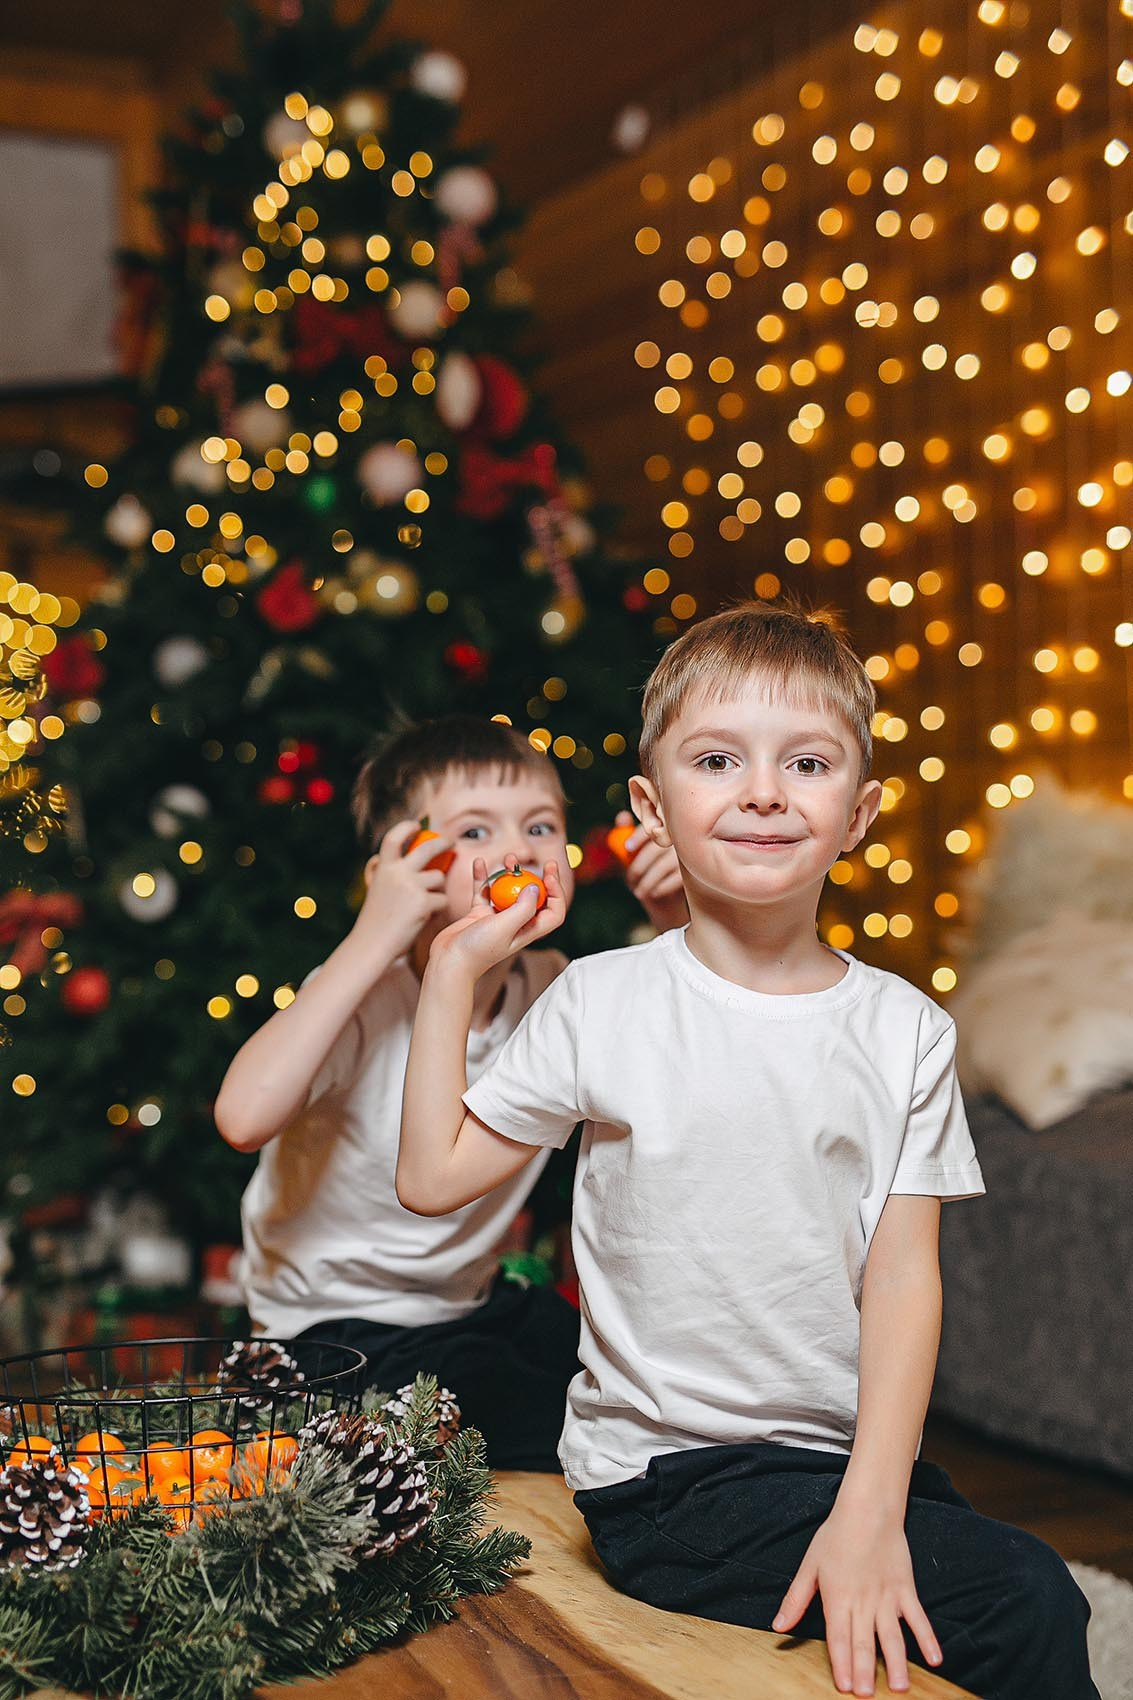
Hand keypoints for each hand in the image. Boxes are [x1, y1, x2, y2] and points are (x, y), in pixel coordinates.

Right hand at [351, 818, 452, 963]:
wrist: (371, 945)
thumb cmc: (375, 921)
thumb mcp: (376, 889)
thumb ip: (387, 873)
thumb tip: (394, 857)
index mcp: (383, 868)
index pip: (394, 837)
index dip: (406, 828)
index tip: (417, 825)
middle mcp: (397, 872)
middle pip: (428, 848)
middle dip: (443, 843)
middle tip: (451, 843)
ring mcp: (411, 886)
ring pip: (439, 878)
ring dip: (437, 890)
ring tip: (425, 906)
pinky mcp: (423, 903)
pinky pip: (442, 900)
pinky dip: (437, 909)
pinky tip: (424, 918)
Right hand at [427, 855, 566, 981]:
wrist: (449, 961)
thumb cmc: (478, 950)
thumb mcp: (505, 927)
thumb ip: (523, 907)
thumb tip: (535, 887)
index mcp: (528, 930)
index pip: (553, 912)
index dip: (557, 893)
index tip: (549, 875)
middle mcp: (515, 923)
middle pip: (534, 898)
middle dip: (538, 878)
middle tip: (541, 862)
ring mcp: (497, 918)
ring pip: (509, 891)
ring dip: (510, 874)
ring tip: (507, 859)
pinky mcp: (479, 914)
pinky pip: (484, 891)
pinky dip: (483, 877)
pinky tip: (479, 863)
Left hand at [614, 810, 687, 931]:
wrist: (669, 897)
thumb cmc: (648, 869)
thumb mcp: (633, 853)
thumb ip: (627, 833)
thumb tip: (622, 816)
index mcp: (666, 831)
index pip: (653, 828)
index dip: (639, 835)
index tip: (628, 847)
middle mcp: (679, 840)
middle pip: (655, 849)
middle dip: (638, 867)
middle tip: (629, 880)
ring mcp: (688, 856)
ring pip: (662, 867)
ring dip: (647, 881)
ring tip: (639, 892)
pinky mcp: (694, 873)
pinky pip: (674, 880)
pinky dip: (661, 888)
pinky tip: (654, 893)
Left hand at [772, 1505, 941, 1696]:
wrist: (868, 1509)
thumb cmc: (835, 1536)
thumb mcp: (810, 1566)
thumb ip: (795, 1599)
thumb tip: (778, 1626)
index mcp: (838, 1597)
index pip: (838, 1637)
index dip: (841, 1663)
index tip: (844, 1687)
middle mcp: (863, 1601)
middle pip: (864, 1642)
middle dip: (865, 1671)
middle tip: (867, 1696)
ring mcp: (887, 1596)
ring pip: (893, 1636)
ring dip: (896, 1662)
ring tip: (900, 1688)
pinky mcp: (906, 1589)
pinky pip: (918, 1617)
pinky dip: (927, 1638)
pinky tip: (935, 1660)